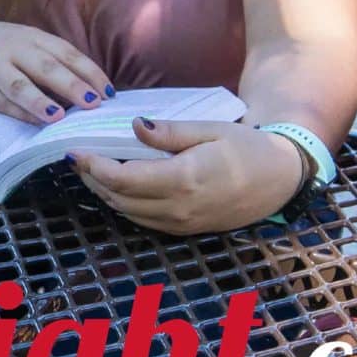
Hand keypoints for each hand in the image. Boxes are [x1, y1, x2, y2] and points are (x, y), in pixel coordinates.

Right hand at [0, 18, 112, 125]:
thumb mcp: (20, 41)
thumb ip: (48, 60)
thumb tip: (86, 88)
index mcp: (30, 37)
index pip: (67, 53)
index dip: (90, 72)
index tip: (110, 92)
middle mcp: (13, 49)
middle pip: (48, 67)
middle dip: (73, 85)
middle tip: (95, 103)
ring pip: (21, 85)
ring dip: (41, 101)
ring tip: (60, 116)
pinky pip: (1, 102)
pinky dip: (19, 113)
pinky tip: (35, 122)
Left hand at [73, 119, 304, 233]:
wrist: (280, 180)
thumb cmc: (247, 148)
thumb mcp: (210, 130)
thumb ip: (170, 132)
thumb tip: (134, 126)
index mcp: (183, 180)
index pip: (123, 179)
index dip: (94, 167)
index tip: (76, 151)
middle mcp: (178, 208)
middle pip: (118, 199)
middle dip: (93, 179)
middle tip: (78, 158)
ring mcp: (181, 224)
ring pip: (128, 214)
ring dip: (106, 193)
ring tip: (92, 170)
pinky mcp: (185, 229)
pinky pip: (144, 220)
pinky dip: (125, 204)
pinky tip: (119, 186)